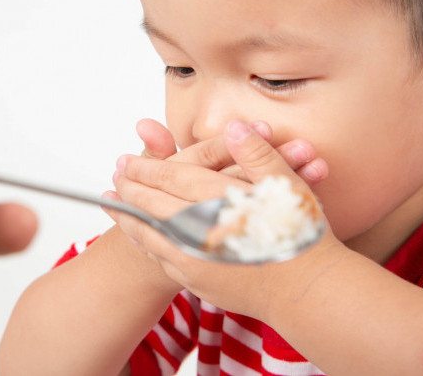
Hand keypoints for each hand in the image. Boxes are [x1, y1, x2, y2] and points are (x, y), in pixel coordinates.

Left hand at [107, 120, 338, 319]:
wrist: (310, 294)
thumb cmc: (300, 234)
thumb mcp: (285, 184)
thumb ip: (255, 153)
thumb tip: (233, 127)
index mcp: (218, 202)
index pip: (171, 178)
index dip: (146, 167)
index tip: (126, 160)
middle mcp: (198, 230)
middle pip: (153, 204)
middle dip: (130, 188)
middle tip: (113, 176)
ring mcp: (194, 260)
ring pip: (150, 233)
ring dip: (129, 215)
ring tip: (112, 203)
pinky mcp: (198, 282)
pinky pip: (161, 258)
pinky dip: (146, 242)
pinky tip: (141, 236)